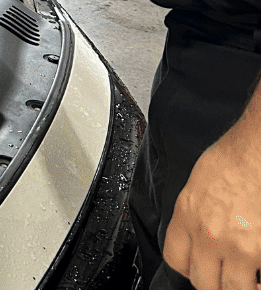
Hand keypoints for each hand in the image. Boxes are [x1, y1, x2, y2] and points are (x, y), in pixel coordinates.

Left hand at [163, 126, 260, 289]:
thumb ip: (193, 213)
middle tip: (224, 276)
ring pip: (233, 289)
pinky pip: (259, 281)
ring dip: (240, 286)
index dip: (187, 268)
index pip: (175, 260)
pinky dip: (260, 281)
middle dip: (214, 282)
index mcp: (187, 216)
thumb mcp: (197, 184)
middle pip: (203, 282)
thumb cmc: (234, 158)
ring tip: (247, 279)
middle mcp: (209, 235)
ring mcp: (238, 247)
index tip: (197, 267)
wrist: (257, 152)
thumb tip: (196, 230)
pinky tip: (260, 275)